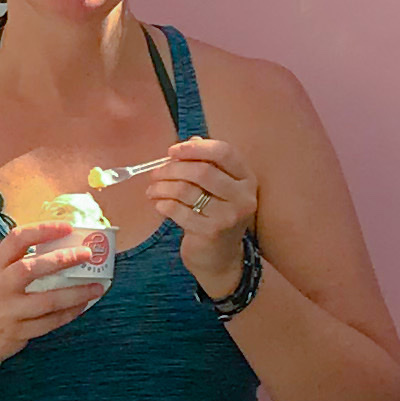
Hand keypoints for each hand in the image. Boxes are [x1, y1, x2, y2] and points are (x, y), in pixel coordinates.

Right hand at [0, 219, 110, 369]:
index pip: (16, 239)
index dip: (43, 230)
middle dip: (61, 259)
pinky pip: (49, 322)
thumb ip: (22, 260)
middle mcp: (0, 286)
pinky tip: (83, 305)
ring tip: (97, 287)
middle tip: (86, 254)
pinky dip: (69, 313)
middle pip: (30, 268)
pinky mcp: (18, 332)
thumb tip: (65, 245)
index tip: (68, 227)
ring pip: (46, 301)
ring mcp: (8, 311)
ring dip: (75, 293)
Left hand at [142, 135, 256, 298]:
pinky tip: (159, 204)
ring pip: (187, 191)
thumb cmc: (216, 215)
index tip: (172, 151)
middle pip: (202, 171)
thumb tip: (189, 142)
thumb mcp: (218, 189)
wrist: (221, 258)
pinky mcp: (212, 232)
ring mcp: (229, 216)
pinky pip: (179, 211)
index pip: (224, 152)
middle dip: (173, 169)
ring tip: (152, 189)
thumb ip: (207, 163)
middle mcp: (243, 197)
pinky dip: (164, 204)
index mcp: (247, 178)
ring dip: (163, 187)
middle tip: (155, 173)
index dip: (195, 148)